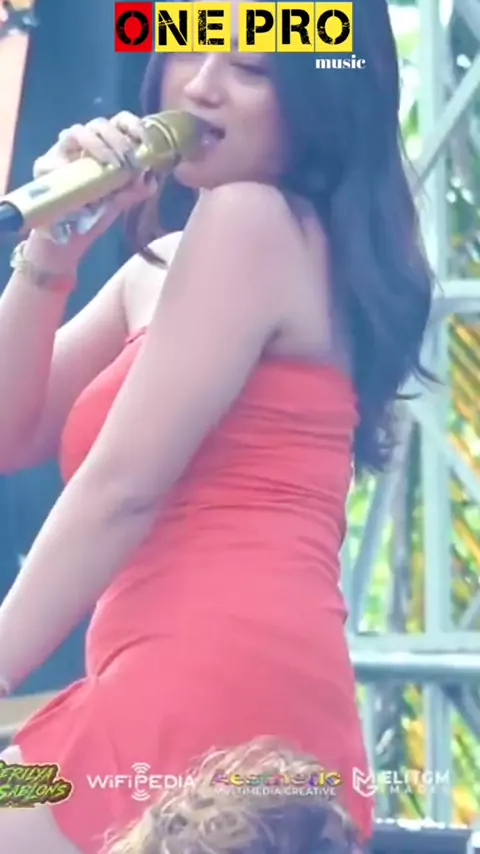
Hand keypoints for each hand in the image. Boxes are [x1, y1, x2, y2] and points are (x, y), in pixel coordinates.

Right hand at [26, 111, 159, 267]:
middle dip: (117, 138)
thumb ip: (134, 190)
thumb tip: (150, 178)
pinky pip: (56, 157)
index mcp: (105, 147)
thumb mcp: (120, 202)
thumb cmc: (95, 215)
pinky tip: (85, 178)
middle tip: (126, 161)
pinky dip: (71, 166)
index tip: (145, 141)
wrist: (69, 239)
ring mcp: (62, 152)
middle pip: (99, 123)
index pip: (118, 123)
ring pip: (77, 131)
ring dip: (98, 145)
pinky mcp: (44, 166)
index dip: (133, 125)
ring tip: (111, 166)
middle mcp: (83, 145)